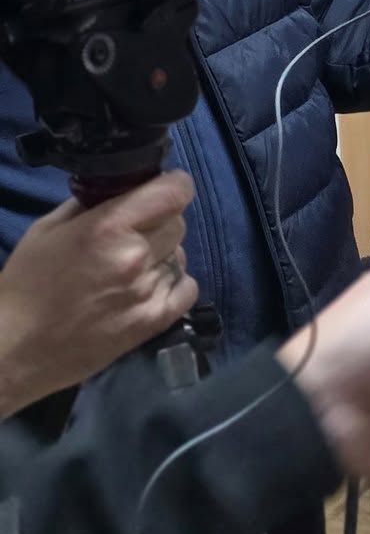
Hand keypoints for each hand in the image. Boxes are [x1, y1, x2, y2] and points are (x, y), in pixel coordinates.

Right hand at [0, 174, 198, 415]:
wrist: (15, 348)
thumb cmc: (26, 284)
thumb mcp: (48, 229)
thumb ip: (91, 204)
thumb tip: (121, 189)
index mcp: (108, 227)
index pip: (175, 191)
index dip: (173, 185)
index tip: (161, 189)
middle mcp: (136, 256)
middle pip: (178, 222)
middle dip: (160, 222)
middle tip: (134, 235)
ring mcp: (148, 292)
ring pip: (181, 255)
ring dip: (163, 256)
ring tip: (133, 269)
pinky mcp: (153, 322)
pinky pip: (188, 289)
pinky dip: (174, 285)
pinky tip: (148, 289)